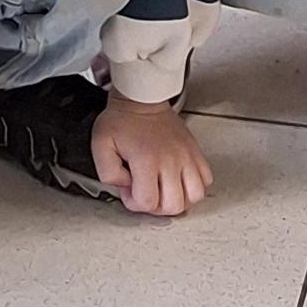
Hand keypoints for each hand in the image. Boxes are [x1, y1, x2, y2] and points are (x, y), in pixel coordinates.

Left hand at [90, 93, 213, 216]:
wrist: (142, 98)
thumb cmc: (123, 120)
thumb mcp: (100, 145)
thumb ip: (107, 173)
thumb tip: (125, 186)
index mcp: (147, 160)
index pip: (148, 202)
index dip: (135, 203)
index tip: (129, 190)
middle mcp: (170, 160)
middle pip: (174, 205)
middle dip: (157, 207)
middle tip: (147, 193)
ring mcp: (186, 157)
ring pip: (194, 196)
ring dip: (179, 200)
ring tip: (165, 192)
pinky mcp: (195, 152)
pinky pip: (206, 180)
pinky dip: (194, 187)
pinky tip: (179, 182)